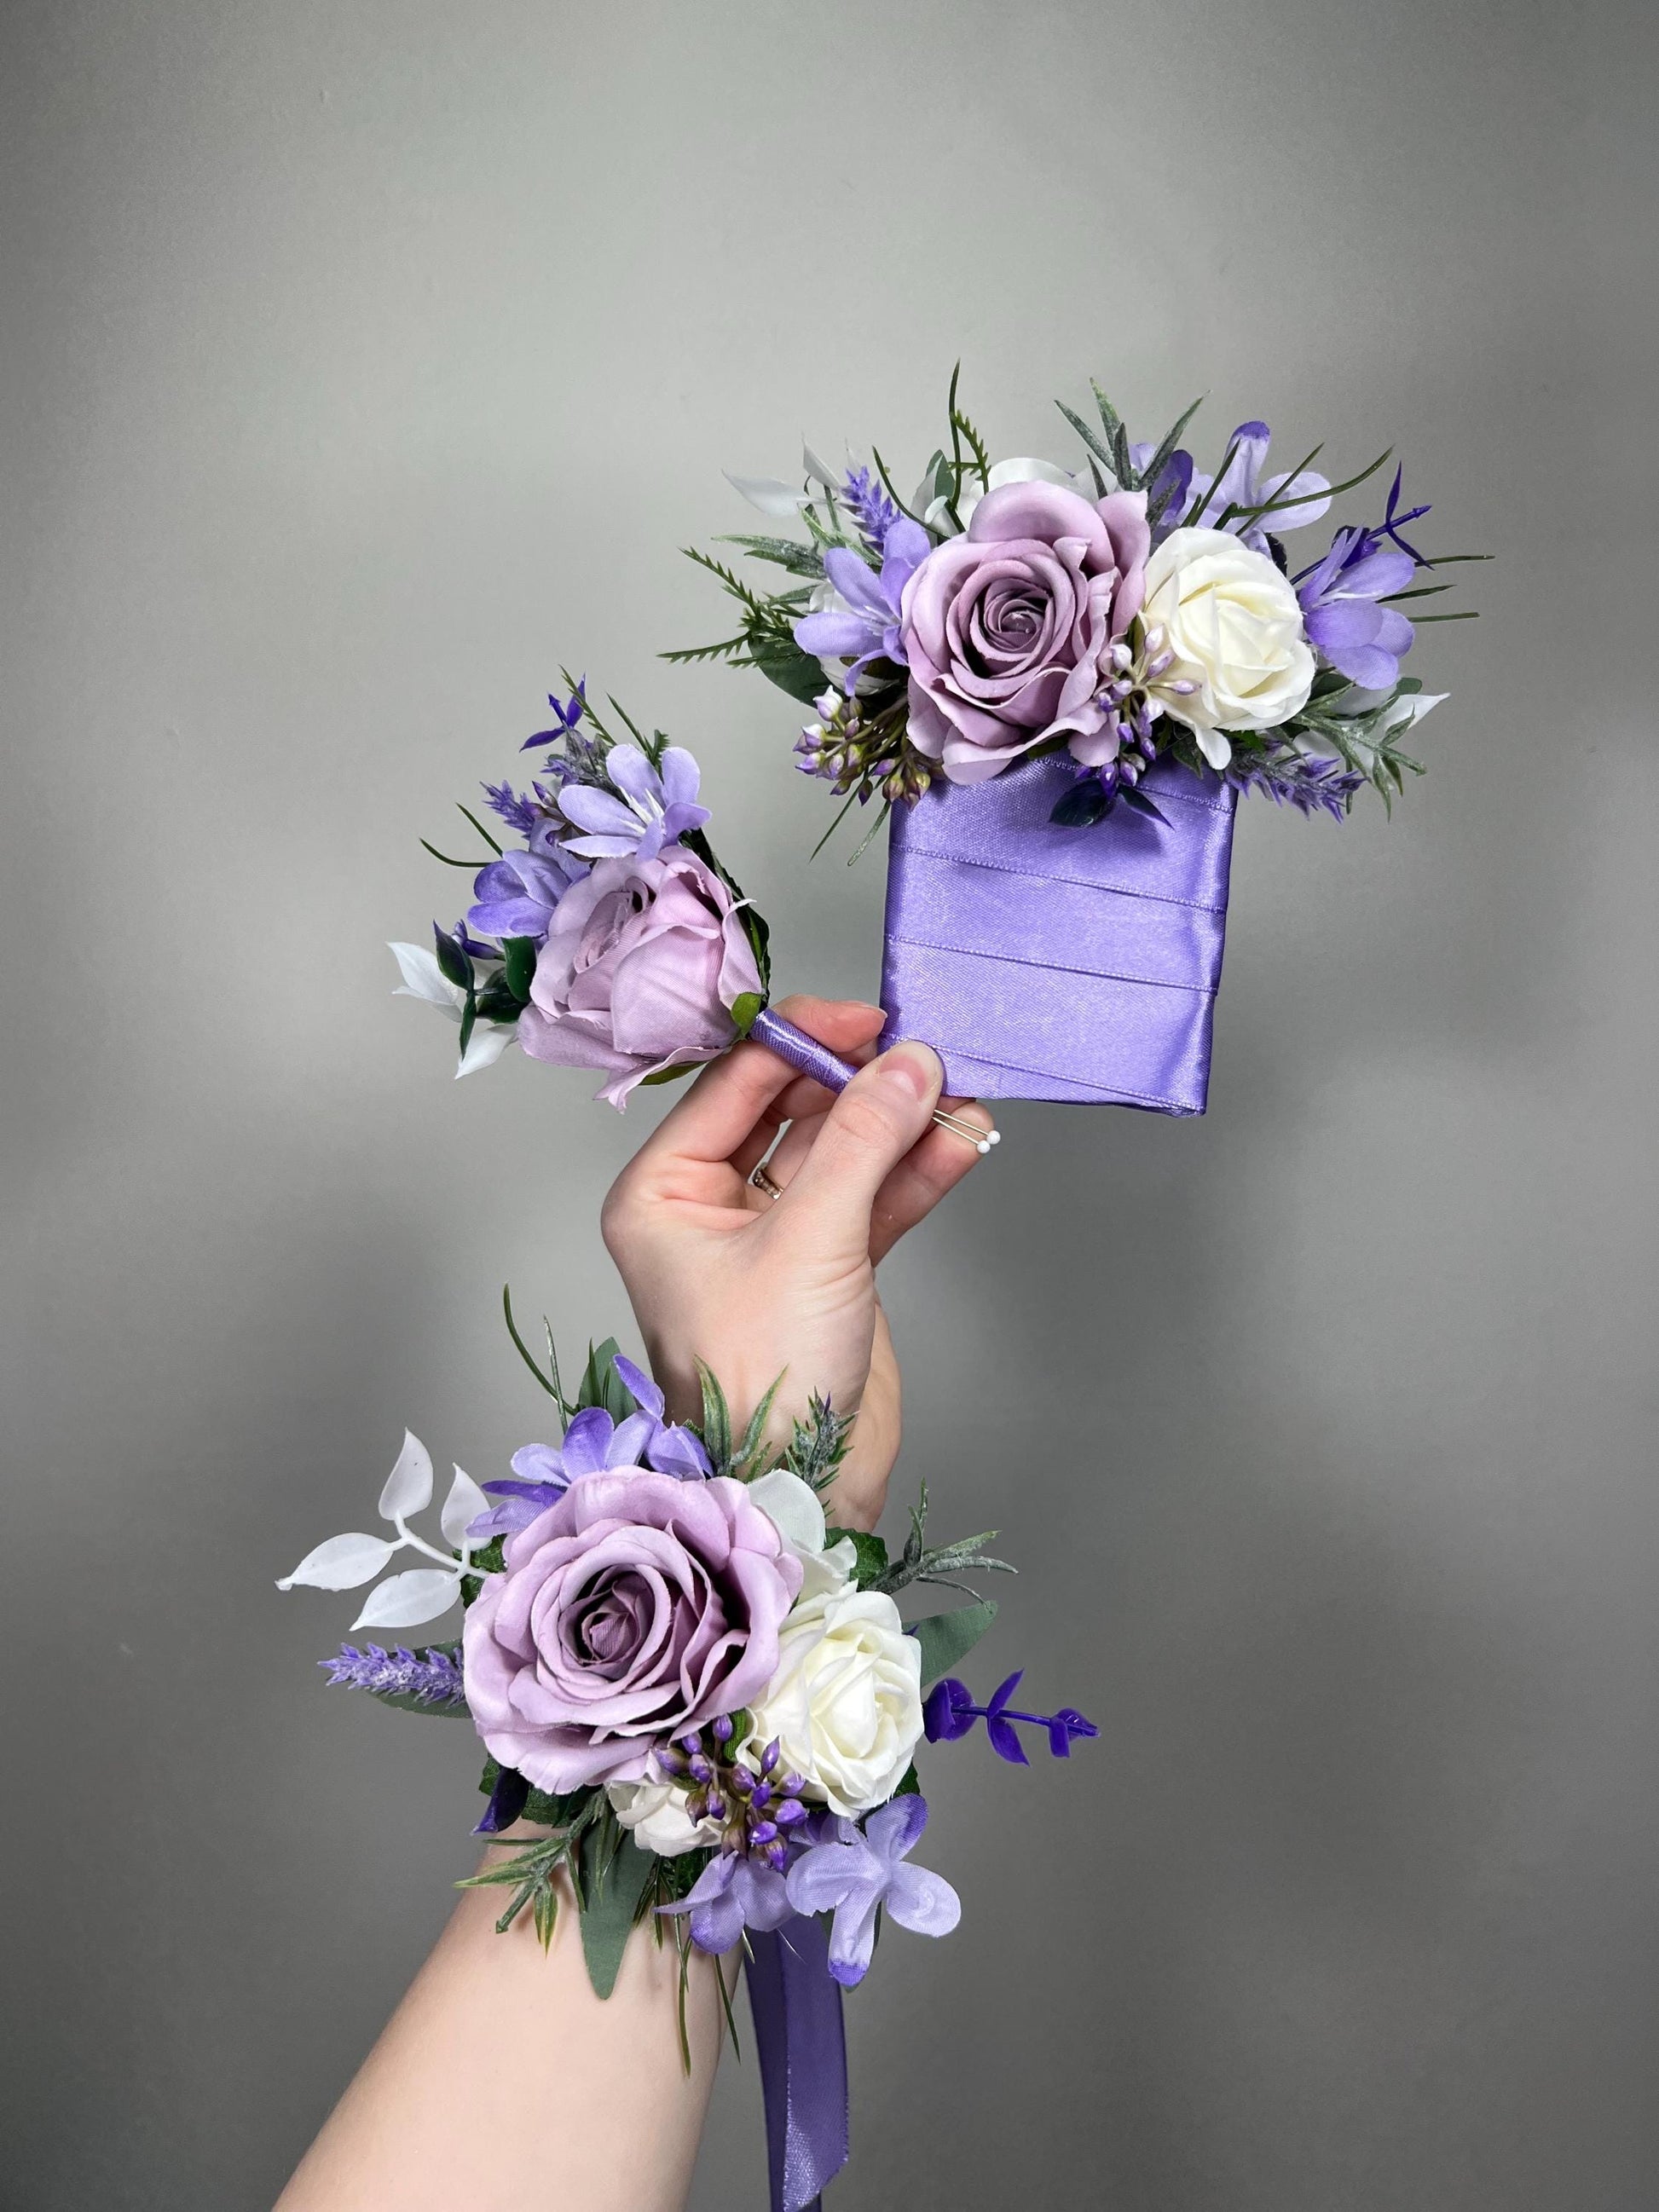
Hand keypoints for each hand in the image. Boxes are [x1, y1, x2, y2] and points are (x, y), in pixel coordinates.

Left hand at [602, 995, 993, 1532]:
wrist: (796, 1490)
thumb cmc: (760, 1378)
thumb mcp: (808, 1241)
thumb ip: (863, 1142)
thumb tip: (909, 1064)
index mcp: (662, 1192)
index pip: (732, 1084)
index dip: (799, 1041)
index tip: (866, 1020)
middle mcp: (708, 1207)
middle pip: (789, 1110)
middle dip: (857, 1083)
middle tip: (919, 1058)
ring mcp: (772, 1236)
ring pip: (840, 1153)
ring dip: (899, 1126)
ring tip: (957, 1098)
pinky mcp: (829, 1267)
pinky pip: (874, 1198)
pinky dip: (917, 1172)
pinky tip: (962, 1141)